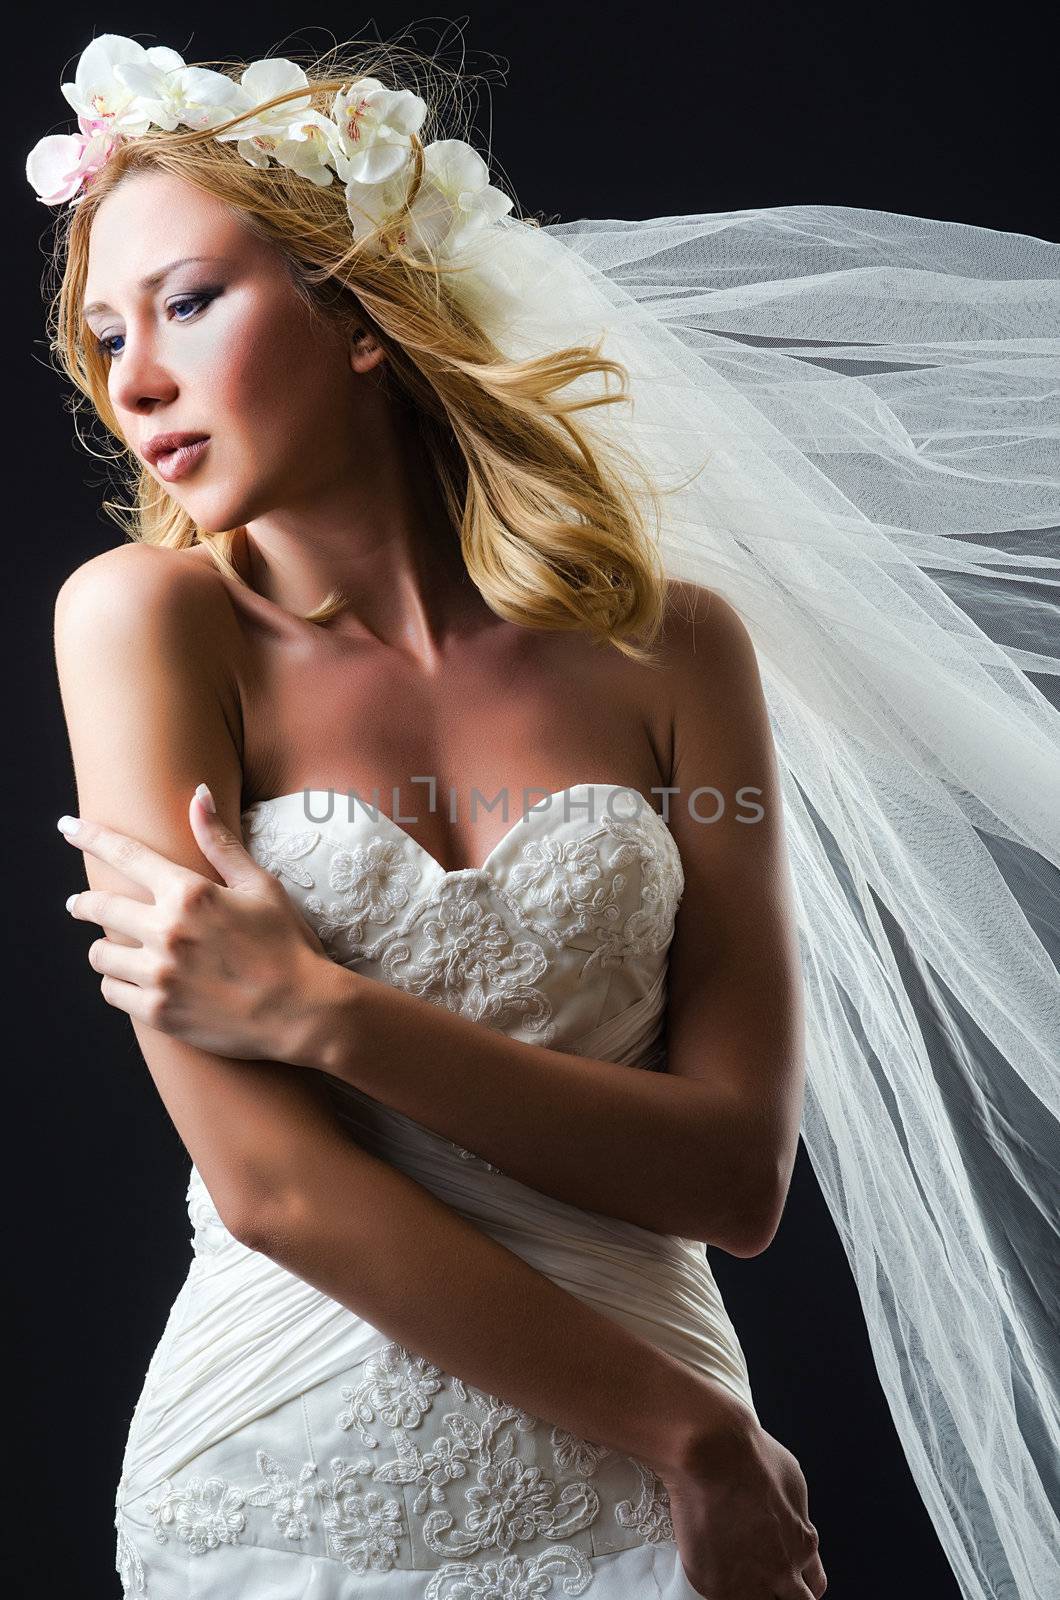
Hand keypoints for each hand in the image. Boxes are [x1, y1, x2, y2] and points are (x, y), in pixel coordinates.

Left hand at [59, 784, 331, 1064]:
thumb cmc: (287, 944)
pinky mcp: (158, 1011)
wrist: (303, 1011)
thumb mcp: (260, 886)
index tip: (67, 828)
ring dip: (104, 948)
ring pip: (100, 954)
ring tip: (114, 950)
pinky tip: (131, 982)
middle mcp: (167, 930)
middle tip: (78, 904)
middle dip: (83, 903)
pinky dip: (118, 985)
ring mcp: (159, 974)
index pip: (126, 854)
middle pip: (98, 906)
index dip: (90, 837)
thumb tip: (197, 794)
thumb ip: (220, 842)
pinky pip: (111, 992)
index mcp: (190, 893)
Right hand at [660, 1389, 826, 1598]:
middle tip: (766, 1580)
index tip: (790, 1577)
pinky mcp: (717, 1587)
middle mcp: (783, 1570)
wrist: (715, 1454)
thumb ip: (793, 1512)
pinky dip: (721, 1589)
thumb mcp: (791, 1479)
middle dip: (783, 1595)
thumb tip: (790, 1518)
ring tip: (737, 1575)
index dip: (801, 1582)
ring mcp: (751, 1583)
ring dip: (753, 1594)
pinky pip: (724, 1599)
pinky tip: (713, 1569)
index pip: (814, 1584)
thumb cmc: (751, 1457)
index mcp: (803, 1543)